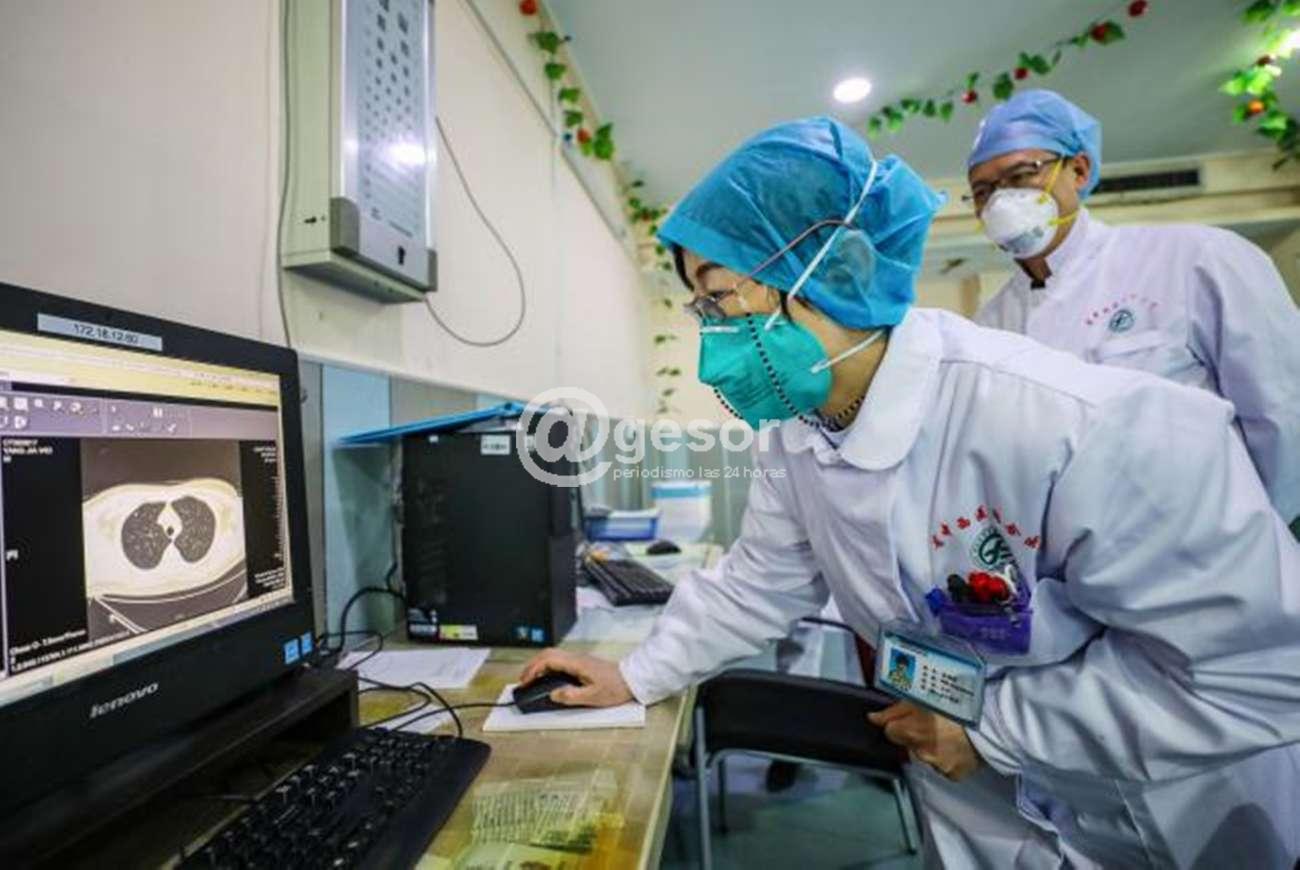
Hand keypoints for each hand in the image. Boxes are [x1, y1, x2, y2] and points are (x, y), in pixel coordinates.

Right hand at [518, 648, 634, 707]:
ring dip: (540, 665)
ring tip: (532, 679)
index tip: (525, 681)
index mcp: (577, 663)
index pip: (548, 660)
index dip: (533, 669)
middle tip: (524, 680)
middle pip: (548, 654)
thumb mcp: (592, 697)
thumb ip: (571, 696)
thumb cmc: (615, 687)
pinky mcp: (582, 664)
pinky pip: (560, 660)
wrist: (631, 680)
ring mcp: (579, 659)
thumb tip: (553, 694)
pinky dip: (548, 667)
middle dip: (532, 665)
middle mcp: (577, 658)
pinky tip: (547, 678)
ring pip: (553, 656)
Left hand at [868, 701, 981, 780]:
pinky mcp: (953, 774)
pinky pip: (944, 767)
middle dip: (916, 736)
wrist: (992, 724)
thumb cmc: (960, 706)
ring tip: (950, 734)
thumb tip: (873, 718)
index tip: (910, 719)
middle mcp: (921, 752)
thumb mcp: (923, 698)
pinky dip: (948, 758)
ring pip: (926, 756)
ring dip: (933, 747)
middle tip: (935, 724)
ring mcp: (937, 766)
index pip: (890, 731)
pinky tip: (958, 746)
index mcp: (911, 731)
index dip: (899, 723)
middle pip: (908, 745)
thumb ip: (894, 710)